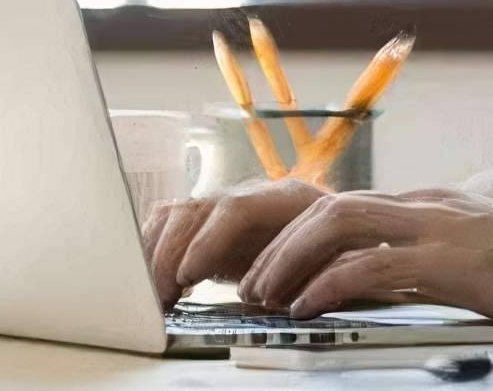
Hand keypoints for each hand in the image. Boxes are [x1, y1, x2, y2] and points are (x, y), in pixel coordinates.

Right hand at [140, 177, 328, 306]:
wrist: (339, 223)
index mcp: (285, 199)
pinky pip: (169, 221)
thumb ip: (307, 274)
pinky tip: (153, 279)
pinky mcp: (210, 217)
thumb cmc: (336, 246)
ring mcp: (226, 201)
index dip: (207, 242)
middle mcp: (249, 193)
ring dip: (156, 254)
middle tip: (161, 297)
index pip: (236, 209)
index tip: (187, 276)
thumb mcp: (332, 260)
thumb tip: (276, 299)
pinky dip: (153, 248)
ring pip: (176, 214)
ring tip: (154, 294)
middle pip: (195, 210)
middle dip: (169, 255)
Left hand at [236, 187, 492, 322]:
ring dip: (291, 259)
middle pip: (330, 206)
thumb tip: (391, 288)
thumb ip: (435, 263)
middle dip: (280, 244)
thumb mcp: (479, 258)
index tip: (273, 269)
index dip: (300, 236)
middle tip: (252, 284)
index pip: (348, 207)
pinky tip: (308, 307)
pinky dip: (327, 284)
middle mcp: (428, 205)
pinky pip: (368, 264)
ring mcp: (437, 227)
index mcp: (433, 205)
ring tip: (266, 295)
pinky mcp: (447, 259)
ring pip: (337, 223)